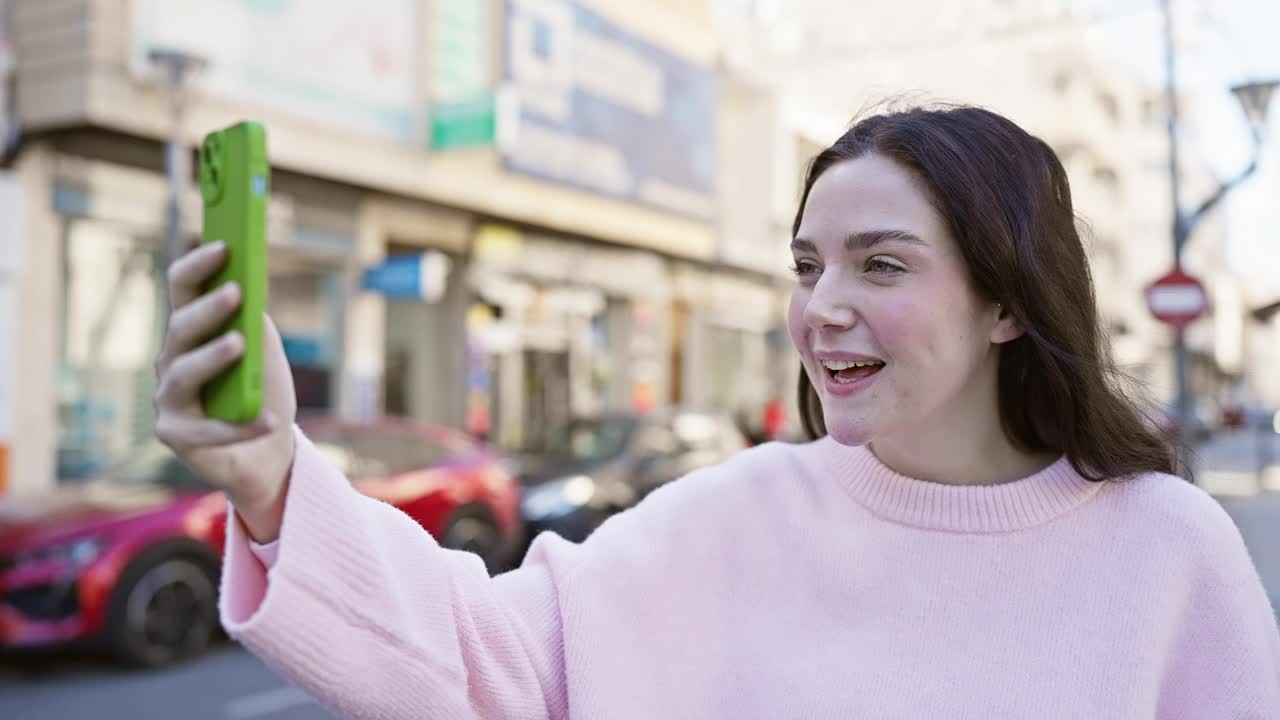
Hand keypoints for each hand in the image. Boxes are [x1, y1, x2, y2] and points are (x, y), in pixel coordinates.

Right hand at [153, 240, 297, 541]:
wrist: (267, 452)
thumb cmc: (262, 393)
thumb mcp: (266, 354)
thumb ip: (257, 326)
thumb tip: (253, 301)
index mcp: (191, 330)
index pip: (182, 288)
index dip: (199, 265)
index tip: (225, 245)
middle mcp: (171, 358)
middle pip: (181, 326)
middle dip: (208, 307)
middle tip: (237, 291)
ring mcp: (168, 397)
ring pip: (185, 372)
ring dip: (213, 357)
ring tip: (239, 344)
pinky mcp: (175, 434)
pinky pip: (207, 428)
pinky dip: (241, 425)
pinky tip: (268, 421)